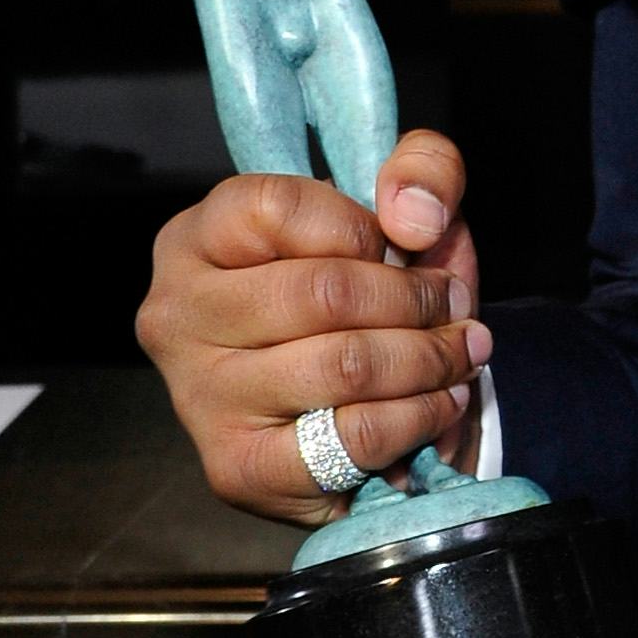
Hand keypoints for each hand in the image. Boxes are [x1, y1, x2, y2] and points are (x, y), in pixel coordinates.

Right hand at [137, 129, 490, 524]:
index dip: (364, 227)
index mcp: (197, 237)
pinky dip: (416, 417)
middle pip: (322, 291)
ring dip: (428, 360)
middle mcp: (177, 313)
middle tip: (457, 311)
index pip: (279, 206)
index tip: (407, 247)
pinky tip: (438, 403)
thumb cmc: (371, 296)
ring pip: (344, 365)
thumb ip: (424, 170)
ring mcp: (198, 395)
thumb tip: (414, 215)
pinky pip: (353, 434)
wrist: (363, 418)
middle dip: (415, 301)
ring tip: (459, 355)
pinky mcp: (236, 467)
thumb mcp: (403, 210)